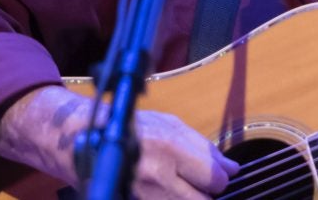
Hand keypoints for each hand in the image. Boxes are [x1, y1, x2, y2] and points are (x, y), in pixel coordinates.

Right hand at [0, 86, 237, 197]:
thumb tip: (232, 168)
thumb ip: (203, 148)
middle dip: (207, 191)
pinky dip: (170, 199)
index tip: (218, 173)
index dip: (220, 177)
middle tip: (199, 181)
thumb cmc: (134, 128)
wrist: (86, 142)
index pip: (215, 178)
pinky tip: (166, 190)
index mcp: (171, 148)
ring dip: (189, 197)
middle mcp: (157, 175)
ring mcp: (143, 194)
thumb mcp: (172, 125)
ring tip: (180, 184)